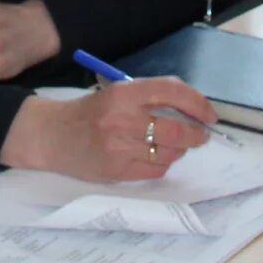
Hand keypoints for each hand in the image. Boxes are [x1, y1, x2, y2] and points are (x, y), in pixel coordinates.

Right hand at [1, 79, 216, 181]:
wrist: (53, 135)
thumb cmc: (90, 112)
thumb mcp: (116, 92)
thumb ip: (151, 96)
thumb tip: (192, 107)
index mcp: (124, 93)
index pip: (172, 92)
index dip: (197, 103)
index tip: (209, 114)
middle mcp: (122, 119)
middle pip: (176, 129)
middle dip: (196, 134)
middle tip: (201, 134)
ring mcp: (119, 148)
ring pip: (169, 153)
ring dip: (180, 150)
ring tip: (175, 145)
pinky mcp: (117, 171)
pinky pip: (155, 170)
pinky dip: (163, 163)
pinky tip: (157, 156)